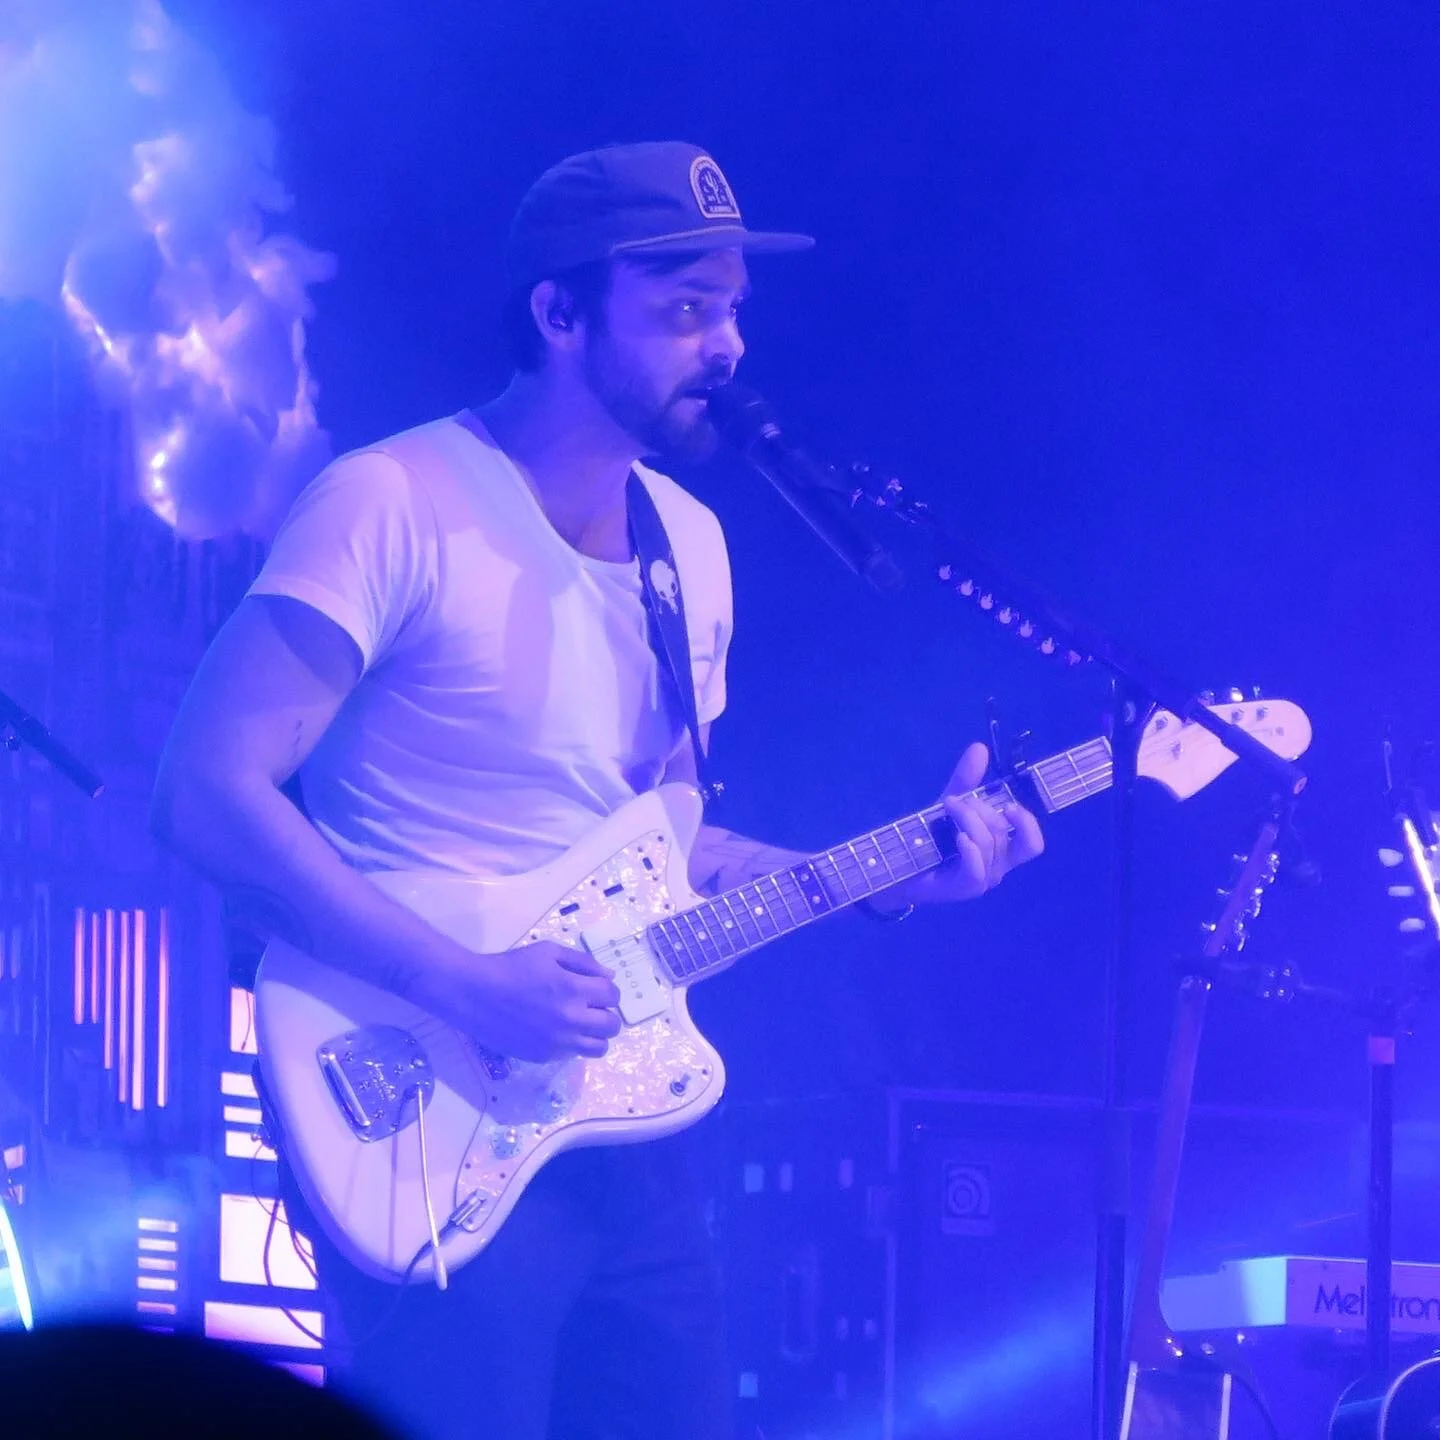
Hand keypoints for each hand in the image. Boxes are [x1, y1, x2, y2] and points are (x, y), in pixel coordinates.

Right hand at [417, 941, 622, 1061]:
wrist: (474, 994)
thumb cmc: (511, 967)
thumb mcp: (548, 952)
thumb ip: (582, 963)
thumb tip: (609, 977)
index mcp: (573, 989)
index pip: (612, 995)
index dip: (607, 990)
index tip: (596, 989)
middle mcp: (570, 1018)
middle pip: (611, 1025)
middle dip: (606, 1013)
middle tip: (591, 1007)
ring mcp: (558, 1041)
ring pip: (598, 1048)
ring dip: (596, 1034)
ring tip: (581, 1024)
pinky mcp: (543, 1056)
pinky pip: (573, 1055)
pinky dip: (572, 1044)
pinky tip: (557, 1031)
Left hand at [880, 741, 1044, 908]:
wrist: (899, 866)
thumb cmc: (931, 839)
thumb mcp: (951, 805)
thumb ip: (966, 781)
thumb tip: (980, 748)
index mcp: (1001, 850)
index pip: (1032, 843)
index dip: (1027, 822)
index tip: (1009, 804)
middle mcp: (997, 867)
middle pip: (1005, 833)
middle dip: (982, 809)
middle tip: (957, 802)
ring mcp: (981, 880)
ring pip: (989, 844)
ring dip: (968, 820)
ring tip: (948, 809)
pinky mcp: (963, 889)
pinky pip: (977, 870)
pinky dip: (970, 849)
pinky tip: (958, 837)